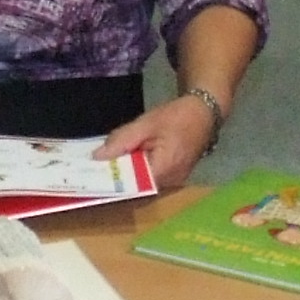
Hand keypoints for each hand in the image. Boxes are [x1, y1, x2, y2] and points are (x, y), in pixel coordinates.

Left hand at [104, 95, 220, 190]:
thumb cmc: (177, 117)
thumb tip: (98, 156)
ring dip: (129, 174)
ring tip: (110, 164)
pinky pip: (151, 178)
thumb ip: (122, 140)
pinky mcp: (174, 177)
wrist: (203, 113)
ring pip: (144, 183)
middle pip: (138, 186)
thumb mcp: (146, 123)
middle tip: (97, 169)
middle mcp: (171, 181)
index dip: (114, 181)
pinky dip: (139, 170)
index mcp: (165, 168)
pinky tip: (128, 160)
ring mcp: (174, 182)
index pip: (134, 184)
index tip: (96, 175)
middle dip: (119, 177)